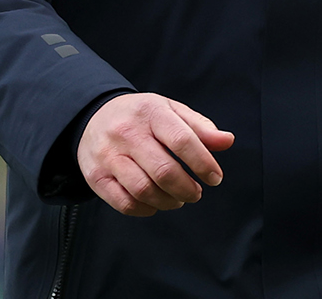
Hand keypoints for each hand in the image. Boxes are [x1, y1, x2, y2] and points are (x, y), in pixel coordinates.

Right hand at [78, 93, 233, 215]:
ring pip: (144, 190)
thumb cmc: (141, 116)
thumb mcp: (171, 111)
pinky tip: (155, 204)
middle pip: (163, 171)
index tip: (215, 178)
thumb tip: (228, 141)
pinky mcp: (96, 176)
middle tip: (196, 193)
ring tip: (178, 199)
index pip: (182, 140)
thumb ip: (200, 127)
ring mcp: (108, 155)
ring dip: (168, 201)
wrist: (93, 116)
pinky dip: (145, 209)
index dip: (203, 163)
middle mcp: (126, 132)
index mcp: (150, 112)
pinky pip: (124, 203)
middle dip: (187, 189)